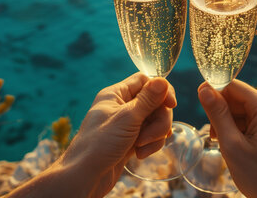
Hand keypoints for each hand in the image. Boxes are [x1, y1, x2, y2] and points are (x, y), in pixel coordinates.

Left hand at [63, 72, 175, 196]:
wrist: (85, 177)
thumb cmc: (99, 145)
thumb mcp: (127, 118)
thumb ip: (147, 99)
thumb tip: (162, 80)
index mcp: (116, 94)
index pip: (145, 80)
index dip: (161, 90)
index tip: (171, 105)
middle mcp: (122, 106)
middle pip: (155, 103)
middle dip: (158, 121)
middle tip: (150, 136)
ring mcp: (127, 124)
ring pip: (155, 121)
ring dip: (154, 135)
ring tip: (141, 147)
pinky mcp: (131, 140)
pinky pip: (151, 136)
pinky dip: (150, 145)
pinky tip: (139, 154)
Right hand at [198, 80, 256, 197]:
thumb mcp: (231, 144)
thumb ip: (217, 114)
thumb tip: (204, 89)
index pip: (233, 85)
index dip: (213, 91)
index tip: (200, 106)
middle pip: (238, 96)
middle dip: (222, 111)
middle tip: (214, 135)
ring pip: (243, 108)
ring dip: (229, 121)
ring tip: (224, 143)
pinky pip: (251, 118)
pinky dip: (239, 128)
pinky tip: (234, 144)